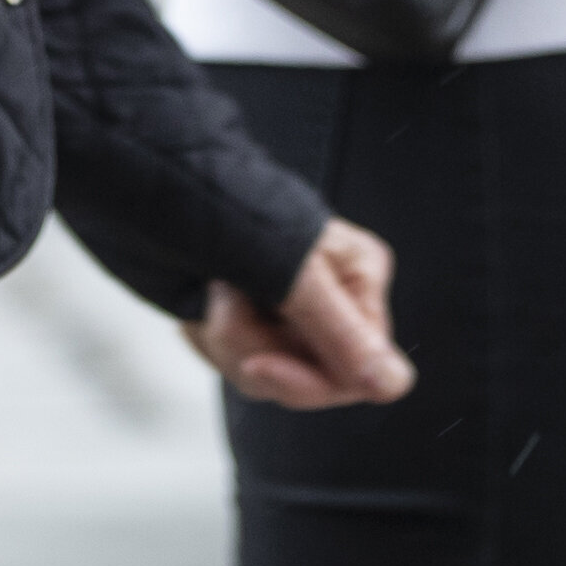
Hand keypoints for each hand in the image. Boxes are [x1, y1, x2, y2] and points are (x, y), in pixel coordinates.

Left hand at [185, 218, 413, 412]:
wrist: (171, 181)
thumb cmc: (235, 206)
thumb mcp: (291, 274)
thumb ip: (343, 335)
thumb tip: (394, 385)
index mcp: (360, 276)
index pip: (360, 371)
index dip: (310, 382)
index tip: (261, 364)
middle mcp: (333, 298)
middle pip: (308, 380)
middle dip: (254, 353)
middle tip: (224, 305)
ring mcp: (292, 312)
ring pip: (266, 375)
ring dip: (225, 342)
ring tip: (211, 291)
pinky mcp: (254, 321)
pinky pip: (237, 362)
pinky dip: (211, 338)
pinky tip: (203, 302)